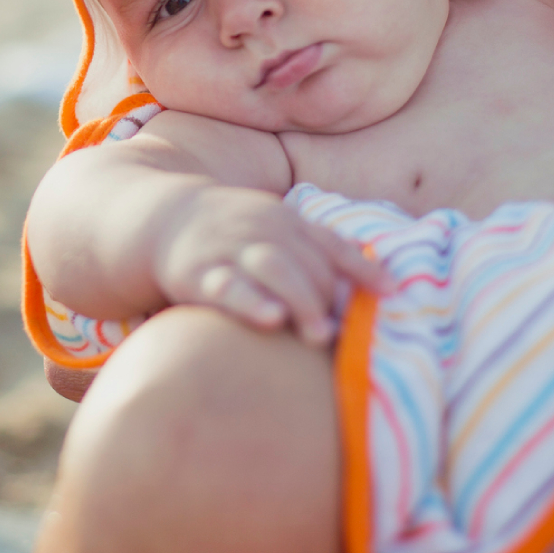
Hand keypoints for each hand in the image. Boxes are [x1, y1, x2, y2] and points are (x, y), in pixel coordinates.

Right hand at [154, 186, 381, 346]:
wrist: (162, 217)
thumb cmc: (232, 233)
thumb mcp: (274, 228)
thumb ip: (317, 251)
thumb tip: (377, 280)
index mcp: (284, 220)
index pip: (330, 243)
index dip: (361, 268)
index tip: (391, 291)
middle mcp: (261, 230)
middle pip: (306, 262)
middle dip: (327, 297)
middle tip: (341, 333)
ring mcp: (230, 249)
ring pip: (274, 269)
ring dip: (302, 300)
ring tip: (320, 335)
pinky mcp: (198, 273)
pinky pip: (228, 288)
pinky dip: (252, 303)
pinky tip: (272, 320)